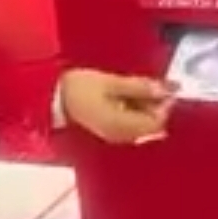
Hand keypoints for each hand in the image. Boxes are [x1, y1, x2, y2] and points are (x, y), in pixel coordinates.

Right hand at [59, 68, 174, 144]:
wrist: (52, 97)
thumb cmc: (79, 88)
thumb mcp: (111, 82)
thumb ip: (140, 87)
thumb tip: (166, 89)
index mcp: (122, 126)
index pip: (157, 122)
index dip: (165, 104)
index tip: (165, 85)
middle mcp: (121, 136)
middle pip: (151, 125)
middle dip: (154, 103)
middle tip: (149, 82)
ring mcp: (115, 135)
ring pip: (141, 123)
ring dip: (144, 105)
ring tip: (133, 86)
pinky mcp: (109, 130)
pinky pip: (131, 122)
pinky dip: (134, 109)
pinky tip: (125, 95)